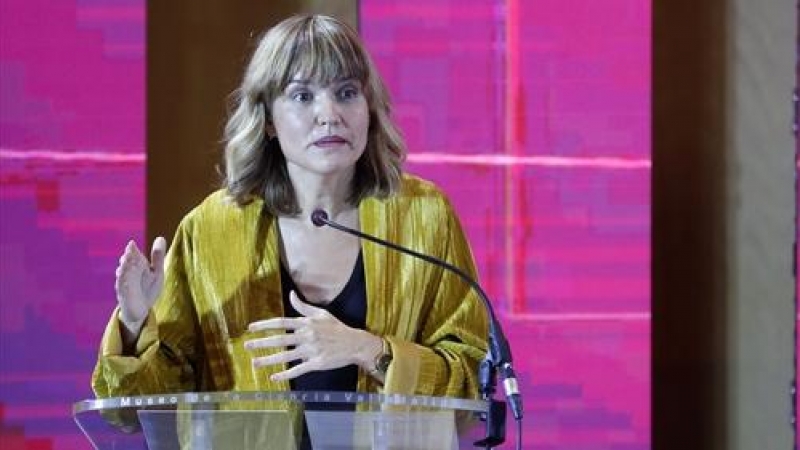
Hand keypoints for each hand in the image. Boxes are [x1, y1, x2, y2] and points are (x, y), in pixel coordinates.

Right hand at [114, 237, 166, 330]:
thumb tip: (160, 237)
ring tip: (124, 262)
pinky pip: (121, 287)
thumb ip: (157, 257)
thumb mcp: (156, 272)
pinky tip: (121, 278)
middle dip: (126, 258)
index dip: (132, 250)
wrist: (141, 309)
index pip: (134, 255)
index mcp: (137, 265)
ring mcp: (124, 283)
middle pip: (126, 263)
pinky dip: (121, 283)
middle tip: (127, 251)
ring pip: (122, 274)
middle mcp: (129, 273)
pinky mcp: (123, 294)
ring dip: (123, 268)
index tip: (131, 243)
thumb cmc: (148, 289)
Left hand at [245, 291, 381, 381]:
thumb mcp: (321, 314)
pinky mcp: (317, 363)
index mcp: (306, 323)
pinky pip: (298, 369)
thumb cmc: (337, 328)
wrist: (355, 344)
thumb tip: (291, 294)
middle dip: (261, 343)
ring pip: (286, 356)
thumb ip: (303, 306)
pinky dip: (285, 375)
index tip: (250, 328)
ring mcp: (311, 351)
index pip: (281, 323)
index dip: (264, 325)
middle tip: (246, 345)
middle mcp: (307, 336)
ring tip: (254, 363)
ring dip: (268, 360)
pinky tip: (274, 378)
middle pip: (280, 340)